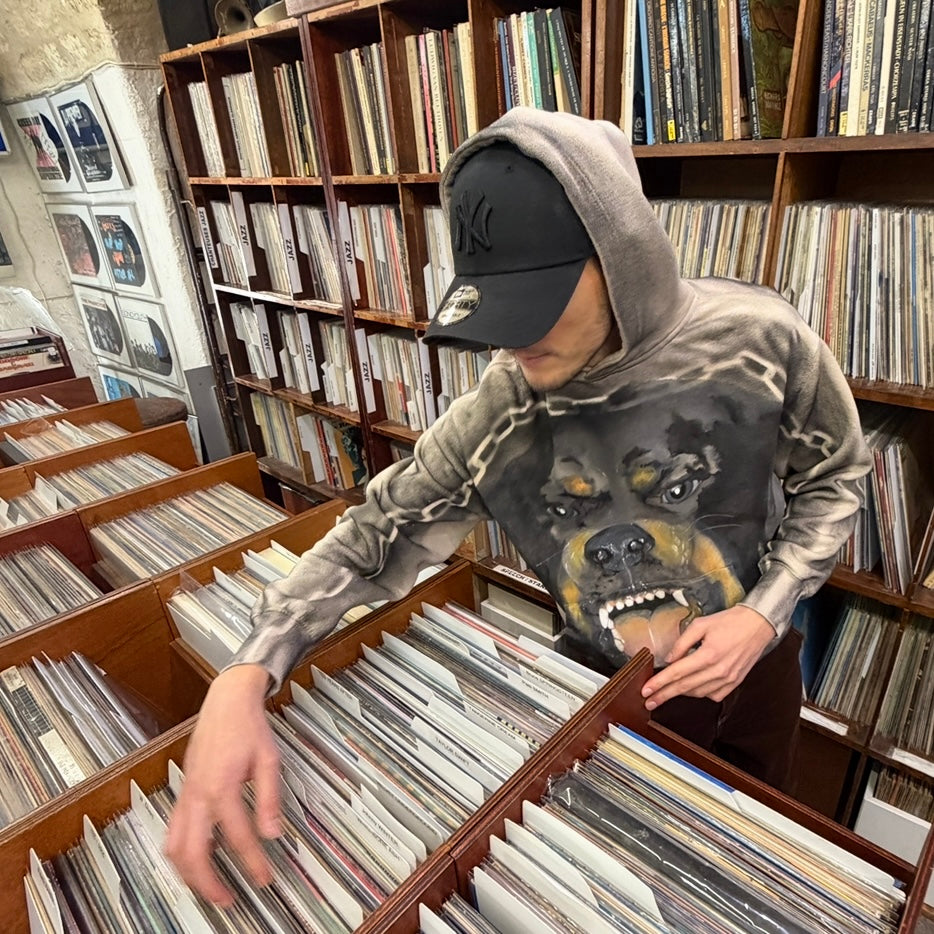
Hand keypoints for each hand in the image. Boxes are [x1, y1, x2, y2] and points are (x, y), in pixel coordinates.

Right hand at [165, 664, 280, 905]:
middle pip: (193, 853)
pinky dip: (182, 851)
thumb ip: (270, 799)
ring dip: (189, 873)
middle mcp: (198, 794)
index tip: (264, 879)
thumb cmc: (248, 727)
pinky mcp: (183, 790)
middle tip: (228, 899)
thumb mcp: (269, 760)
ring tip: (209, 887)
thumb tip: (273, 833)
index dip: (253, 864)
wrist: (227, 701)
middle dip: (208, 883)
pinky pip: (174, 830)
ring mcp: (186, 793)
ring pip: (174, 846)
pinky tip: (199, 857)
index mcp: (222, 787)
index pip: (238, 838)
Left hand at [640, 606, 775, 709]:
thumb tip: (669, 659)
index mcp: (708, 654)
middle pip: (685, 687)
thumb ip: (682, 643)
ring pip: (698, 693)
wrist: (757, 625)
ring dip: (681, 693)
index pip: (677, 673)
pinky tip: (693, 687)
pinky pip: (713, 695)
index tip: (647, 690)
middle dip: (664, 695)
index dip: (659, 683)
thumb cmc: (730, 622)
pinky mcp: (735, 683)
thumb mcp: (700, 624)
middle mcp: (719, 670)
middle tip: (650, 701)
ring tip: (668, 691)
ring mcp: (728, 679)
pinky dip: (700, 693)